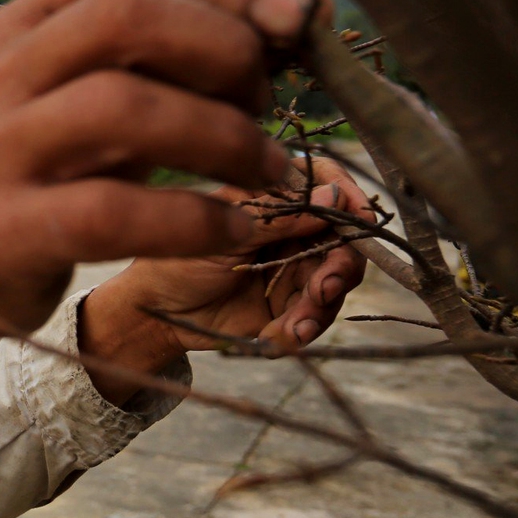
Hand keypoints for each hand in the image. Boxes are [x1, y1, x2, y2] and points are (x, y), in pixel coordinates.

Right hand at [0, 0, 313, 347]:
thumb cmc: (42, 171)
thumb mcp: (83, 94)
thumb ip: (165, 54)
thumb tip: (291, 17)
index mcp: (16, 26)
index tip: (280, 27)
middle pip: (122, 14)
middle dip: (223, 48)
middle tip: (262, 102)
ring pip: (122, 106)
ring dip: (223, 136)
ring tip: (265, 168)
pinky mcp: (2, 230)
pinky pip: (113, 211)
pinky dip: (194, 218)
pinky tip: (232, 228)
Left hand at [82, 158, 372, 386]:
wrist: (155, 315)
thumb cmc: (175, 262)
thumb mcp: (224, 237)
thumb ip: (278, 218)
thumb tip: (333, 193)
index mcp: (271, 200)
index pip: (325, 182)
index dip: (350, 197)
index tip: (362, 218)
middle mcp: (291, 230)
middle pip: (344, 238)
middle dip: (342, 265)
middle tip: (327, 286)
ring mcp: (294, 267)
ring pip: (336, 281)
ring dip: (322, 304)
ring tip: (298, 323)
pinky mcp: (291, 305)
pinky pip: (316, 316)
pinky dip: (303, 328)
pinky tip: (283, 335)